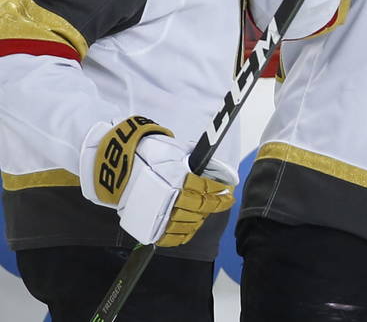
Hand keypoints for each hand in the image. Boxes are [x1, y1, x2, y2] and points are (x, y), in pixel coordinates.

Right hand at [79, 117, 235, 245]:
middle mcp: (170, 196)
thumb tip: (215, 168)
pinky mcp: (148, 224)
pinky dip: (182, 234)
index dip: (220, 191)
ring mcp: (159, 212)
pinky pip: (170, 237)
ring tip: (204, 211)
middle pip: (200, 207)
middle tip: (222, 201)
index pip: (206, 189)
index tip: (228, 191)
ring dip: (200, 217)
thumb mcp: (176, 150)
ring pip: (188, 222)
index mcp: (177, 177)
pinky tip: (188, 227)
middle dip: (215, 204)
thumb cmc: (149, 154)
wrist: (117, 166)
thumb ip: (196, 160)